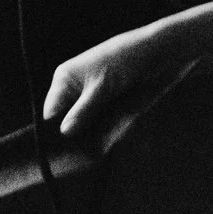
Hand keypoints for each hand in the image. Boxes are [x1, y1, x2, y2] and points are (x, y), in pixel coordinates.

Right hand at [40, 22, 199, 144]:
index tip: (57, 151)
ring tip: (89, 155)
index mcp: (65, 81)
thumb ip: (84, 111)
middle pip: (67, 126)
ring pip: (86, 133)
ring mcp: (96, 106)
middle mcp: (77, 94)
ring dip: (90, 144)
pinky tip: (102, 151)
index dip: (53, 133)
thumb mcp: (102, 86)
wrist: (162, 55)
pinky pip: (104, 134)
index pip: (50, 114)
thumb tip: (64, 133)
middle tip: (73, 158)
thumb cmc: (126, 59)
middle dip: (72, 141)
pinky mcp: (114, 114)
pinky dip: (105, 142)